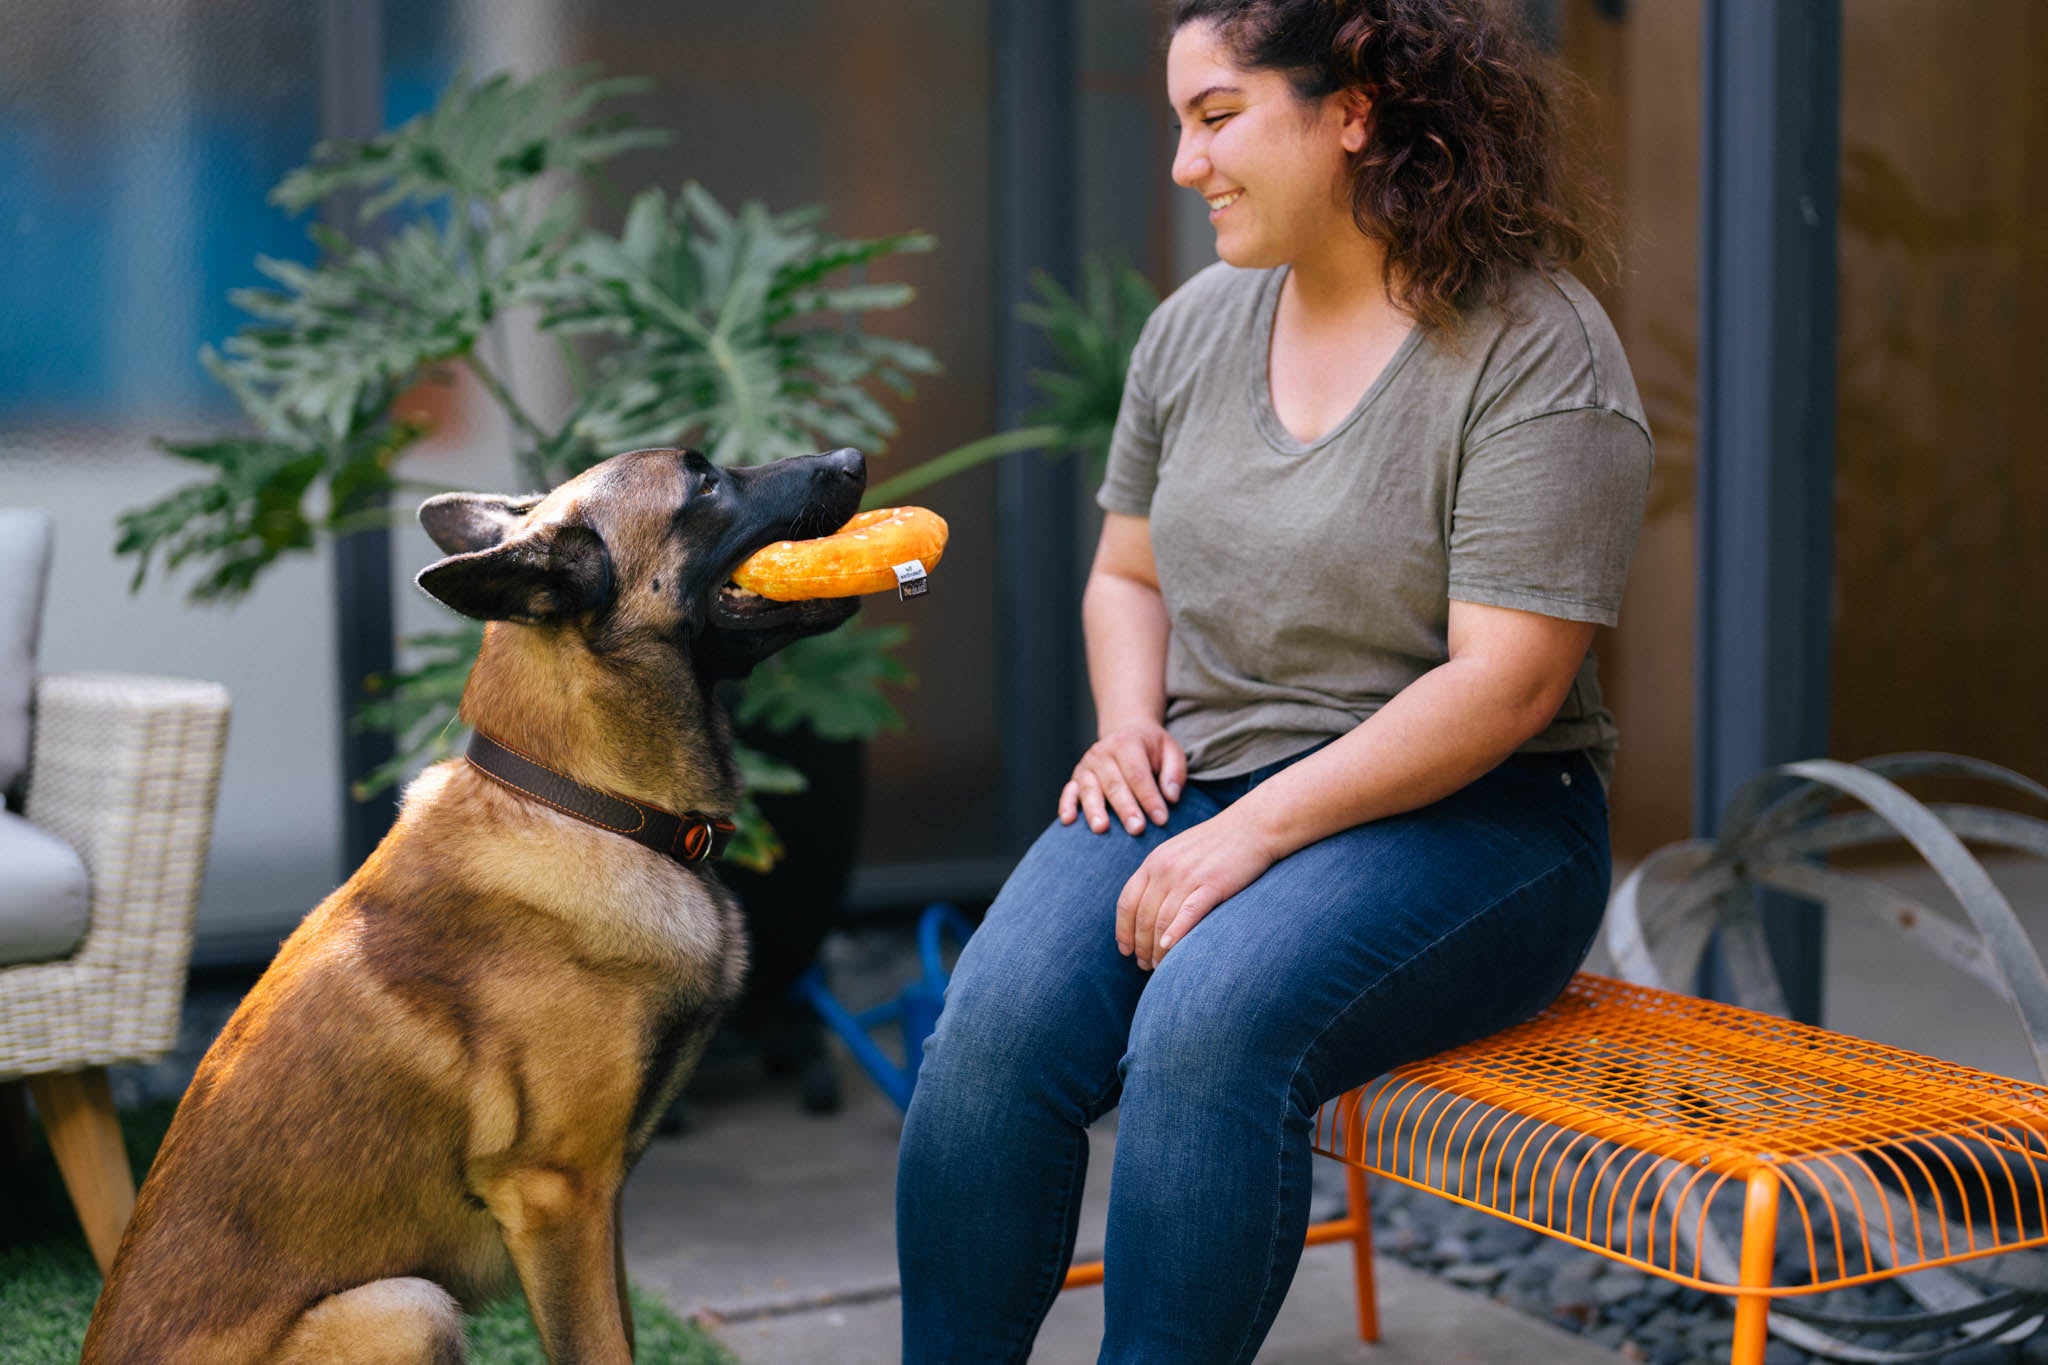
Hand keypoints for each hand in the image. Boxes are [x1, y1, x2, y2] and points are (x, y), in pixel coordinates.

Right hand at [1059, 721, 1186, 835]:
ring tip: (1102, 828)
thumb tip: (1171, 797)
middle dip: (1125, 808)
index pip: (1138, 774)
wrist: (1126, 733)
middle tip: (1136, 829)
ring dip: (1094, 810)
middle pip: (1114, 784)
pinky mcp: (1076, 777)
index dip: (1149, 797)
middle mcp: (1103, 753)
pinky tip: (1068, 821)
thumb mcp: (1171, 751)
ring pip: (1089, 789)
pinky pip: (1069, 791)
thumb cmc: (1151, 748)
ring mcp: (1087, 765)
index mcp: (1127, 743)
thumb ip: (1175, 772)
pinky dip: (1067, 805)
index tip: (1161, 819)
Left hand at [1116, 810, 1277, 969]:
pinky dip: (1176, 933)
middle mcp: (1165, 868)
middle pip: (1143, 916)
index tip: (1125, 950)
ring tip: (1159, 967)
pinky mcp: (1212, 884)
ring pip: (1162, 920)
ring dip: (1157, 948)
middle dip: (1140, 945)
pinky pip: (1188, 913)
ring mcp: (1187, 876)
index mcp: (1154, 861)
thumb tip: (1147, 909)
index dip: (1123, 930)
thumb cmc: (1216, 843)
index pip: (1127, 902)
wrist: (1252, 826)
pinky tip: (1170, 948)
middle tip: (1143, 965)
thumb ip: (1160, 875)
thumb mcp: (1178, 852)